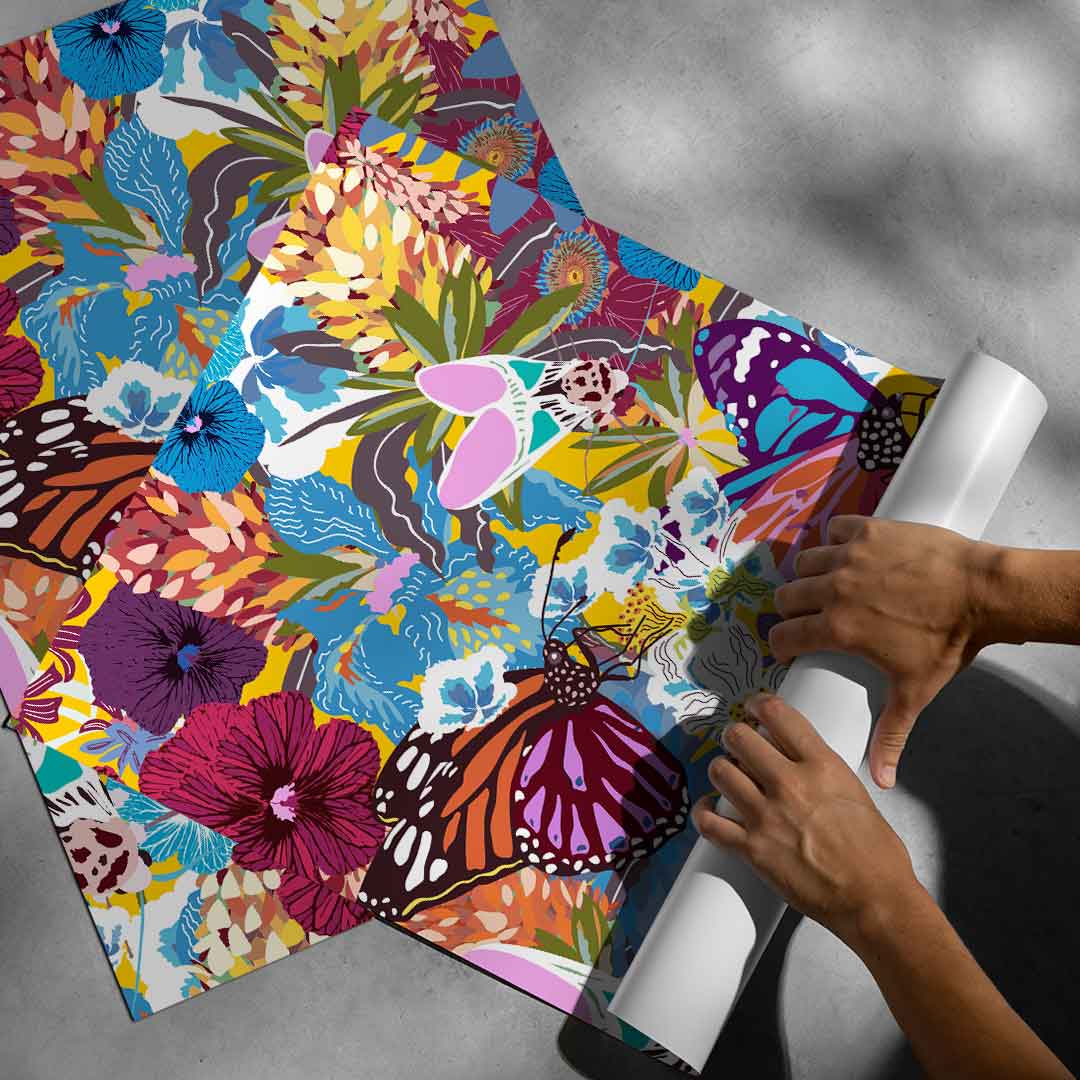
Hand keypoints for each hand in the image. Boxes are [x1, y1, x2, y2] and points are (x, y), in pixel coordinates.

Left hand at [692, 693, 919, 942]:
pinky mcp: (752, 849)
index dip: (759, 705)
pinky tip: (711, 811)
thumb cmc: (877, 853)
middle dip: (735, 737)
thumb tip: (802, 763)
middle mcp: (790, 784)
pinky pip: (709, 822)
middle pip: (739, 737)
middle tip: (738, 744)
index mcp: (821, 765)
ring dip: (721, 771)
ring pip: (720, 772)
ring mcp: (767, 816)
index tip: (753, 707)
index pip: (778, 714)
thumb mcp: (855, 793)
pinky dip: (704, 814)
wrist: (874, 899)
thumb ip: (823, 773)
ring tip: (728, 777)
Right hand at [768, 515, 999, 787]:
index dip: (781, 645)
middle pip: (786, 595)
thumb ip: (891, 733)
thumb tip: (881, 780)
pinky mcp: (869, 530)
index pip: (783, 635)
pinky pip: (834, 529)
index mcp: (837, 627)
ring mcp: (850, 555)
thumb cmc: (947, 642)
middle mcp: (834, 589)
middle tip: (810, 616)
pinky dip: (836, 540)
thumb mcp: (915, 691)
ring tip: (828, 583)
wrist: (983, 592)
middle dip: (792, 609)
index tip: (789, 648)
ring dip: (810, 574)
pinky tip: (849, 551)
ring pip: (805, 561)